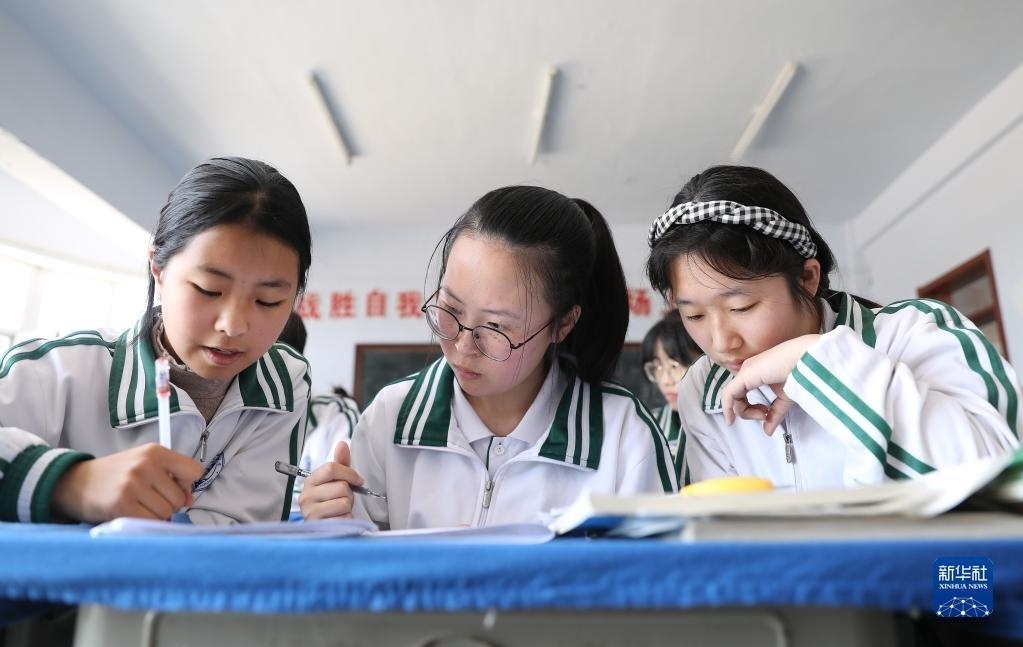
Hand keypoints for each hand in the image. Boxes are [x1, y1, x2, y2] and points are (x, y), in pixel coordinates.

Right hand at [51, 443, 203, 522]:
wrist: (75, 482)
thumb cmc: (117, 475)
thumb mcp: (145, 465)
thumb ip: (172, 478)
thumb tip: (190, 500)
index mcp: (155, 451)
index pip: (194, 471)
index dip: (186, 483)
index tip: (171, 485)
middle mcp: (145, 465)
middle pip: (179, 497)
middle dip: (168, 503)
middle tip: (148, 498)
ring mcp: (132, 485)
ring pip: (167, 512)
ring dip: (156, 514)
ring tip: (138, 505)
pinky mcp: (122, 506)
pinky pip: (150, 522)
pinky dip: (145, 522)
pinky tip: (132, 513)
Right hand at [299, 441, 366, 519]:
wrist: (325, 526)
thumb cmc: (330, 501)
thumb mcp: (336, 480)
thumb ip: (340, 463)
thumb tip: (343, 444)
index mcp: (310, 481)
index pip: (331, 468)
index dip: (349, 473)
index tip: (357, 480)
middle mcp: (306, 497)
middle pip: (341, 486)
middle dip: (348, 493)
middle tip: (343, 498)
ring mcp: (311, 513)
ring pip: (344, 502)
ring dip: (348, 507)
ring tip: (340, 509)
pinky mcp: (320, 527)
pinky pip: (344, 518)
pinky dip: (347, 519)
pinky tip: (339, 519)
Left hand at [720, 334, 819, 435]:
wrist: (807, 360)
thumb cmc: (800, 373)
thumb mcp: (785, 399)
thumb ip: (774, 414)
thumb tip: (768, 431)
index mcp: (756, 373)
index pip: (742, 394)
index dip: (749, 409)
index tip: (764, 416)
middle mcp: (748, 371)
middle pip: (736, 397)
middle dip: (748, 412)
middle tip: (764, 416)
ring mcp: (746, 371)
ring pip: (731, 397)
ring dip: (744, 412)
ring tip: (763, 414)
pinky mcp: (745, 375)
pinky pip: (728, 394)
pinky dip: (728, 408)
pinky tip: (732, 419)